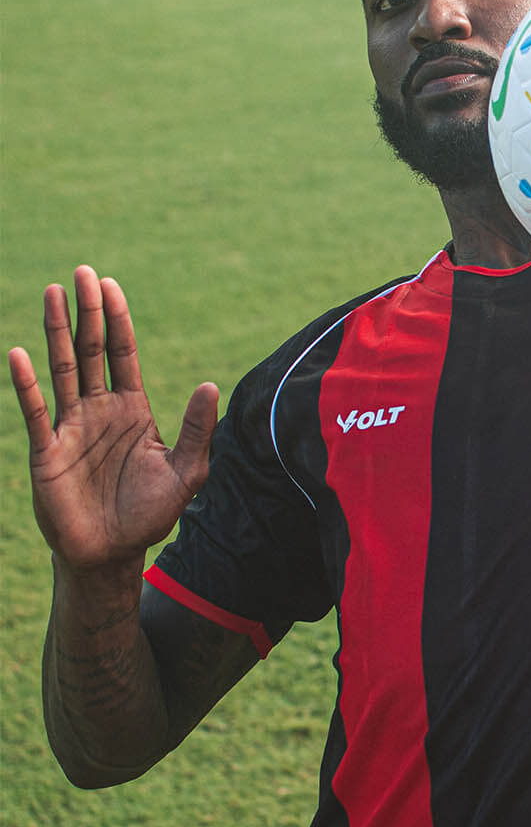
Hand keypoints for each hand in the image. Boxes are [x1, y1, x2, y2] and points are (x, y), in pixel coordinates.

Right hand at [8, 266, 218, 572]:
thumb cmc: (149, 515)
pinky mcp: (47, 450)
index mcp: (132, 410)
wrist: (112, 554)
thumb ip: (197, 430)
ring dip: (56, 332)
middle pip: (92, 351)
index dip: (118, 320)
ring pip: (63, 369)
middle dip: (88, 312)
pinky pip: (35, 410)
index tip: (110, 285)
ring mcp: (71, 427)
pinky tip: (22, 354)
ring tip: (52, 292)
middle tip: (82, 272)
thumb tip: (211, 384)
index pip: (123, 354)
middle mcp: (98, 411)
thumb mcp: (186, 472)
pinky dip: (28, 383)